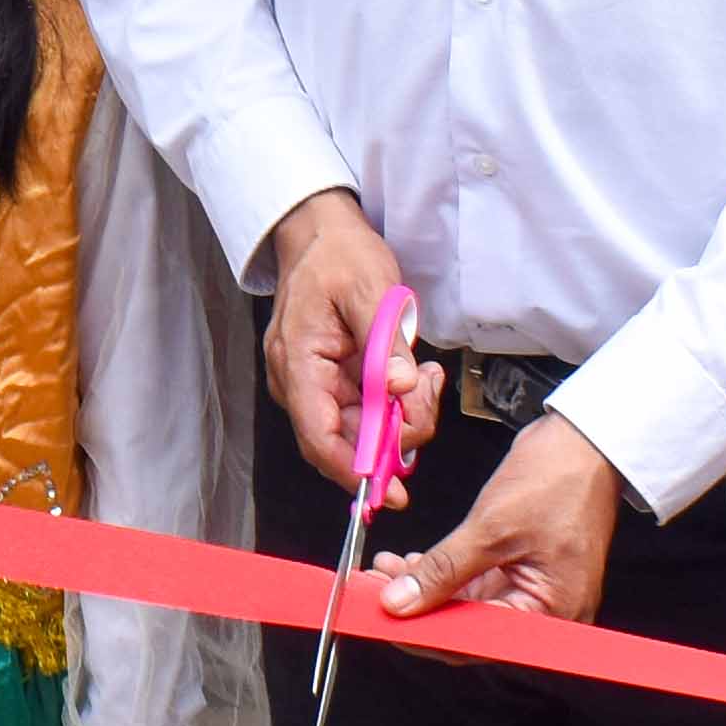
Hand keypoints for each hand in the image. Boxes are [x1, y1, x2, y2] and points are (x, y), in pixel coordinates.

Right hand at [265, 189, 441, 485]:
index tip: (389, 489)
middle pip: (345, 441)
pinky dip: (397, 404)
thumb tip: (399, 387)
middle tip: (427, 402)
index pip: (319, 436)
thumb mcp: (371, 288)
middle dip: (393, 438)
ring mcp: (317, 384)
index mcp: (298, 362)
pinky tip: (416, 378)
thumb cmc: (338, 256)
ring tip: (426, 380)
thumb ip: (386, 341)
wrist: (322, 236)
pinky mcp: (335, 382)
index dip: (354, 470)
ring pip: (361, 430)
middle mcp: (300, 383)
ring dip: (401, 419)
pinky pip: (367, 411)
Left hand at [378, 409, 626, 624]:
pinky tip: (408, 564)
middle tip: (372, 594)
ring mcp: (533, 594)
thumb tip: (400, 602)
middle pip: (468, 630)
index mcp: (551, 615)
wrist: (584, 441)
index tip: (381, 620)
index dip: (422, 634)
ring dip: (423, 591)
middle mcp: (546, 615)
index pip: (475, 644)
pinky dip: (441, 577)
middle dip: (418, 611)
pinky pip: (473, 587)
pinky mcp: (521, 574)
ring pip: (465, 608)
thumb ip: (442, 570)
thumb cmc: (558, 480)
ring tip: (383, 572)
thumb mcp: (491, 527)